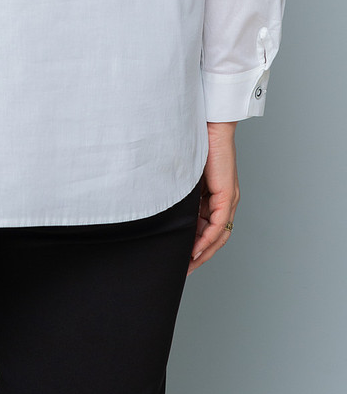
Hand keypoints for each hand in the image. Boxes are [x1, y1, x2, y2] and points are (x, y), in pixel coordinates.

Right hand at [187, 121, 239, 276]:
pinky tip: (196, 248)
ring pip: (218, 234)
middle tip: (184, 269)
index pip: (210, 227)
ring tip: (188, 264)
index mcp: (216, 193)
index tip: (183, 258)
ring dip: (203, 251)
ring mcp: (228, 197)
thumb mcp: (186, 173)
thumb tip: (166, 202)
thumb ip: (181, 190)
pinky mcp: (226, 194)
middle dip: (200, 255)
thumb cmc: (197, 141)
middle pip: (216, 236)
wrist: (210, 124)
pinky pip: (218, 224)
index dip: (198, 245)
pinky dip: (207, 239)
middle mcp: (225, 199)